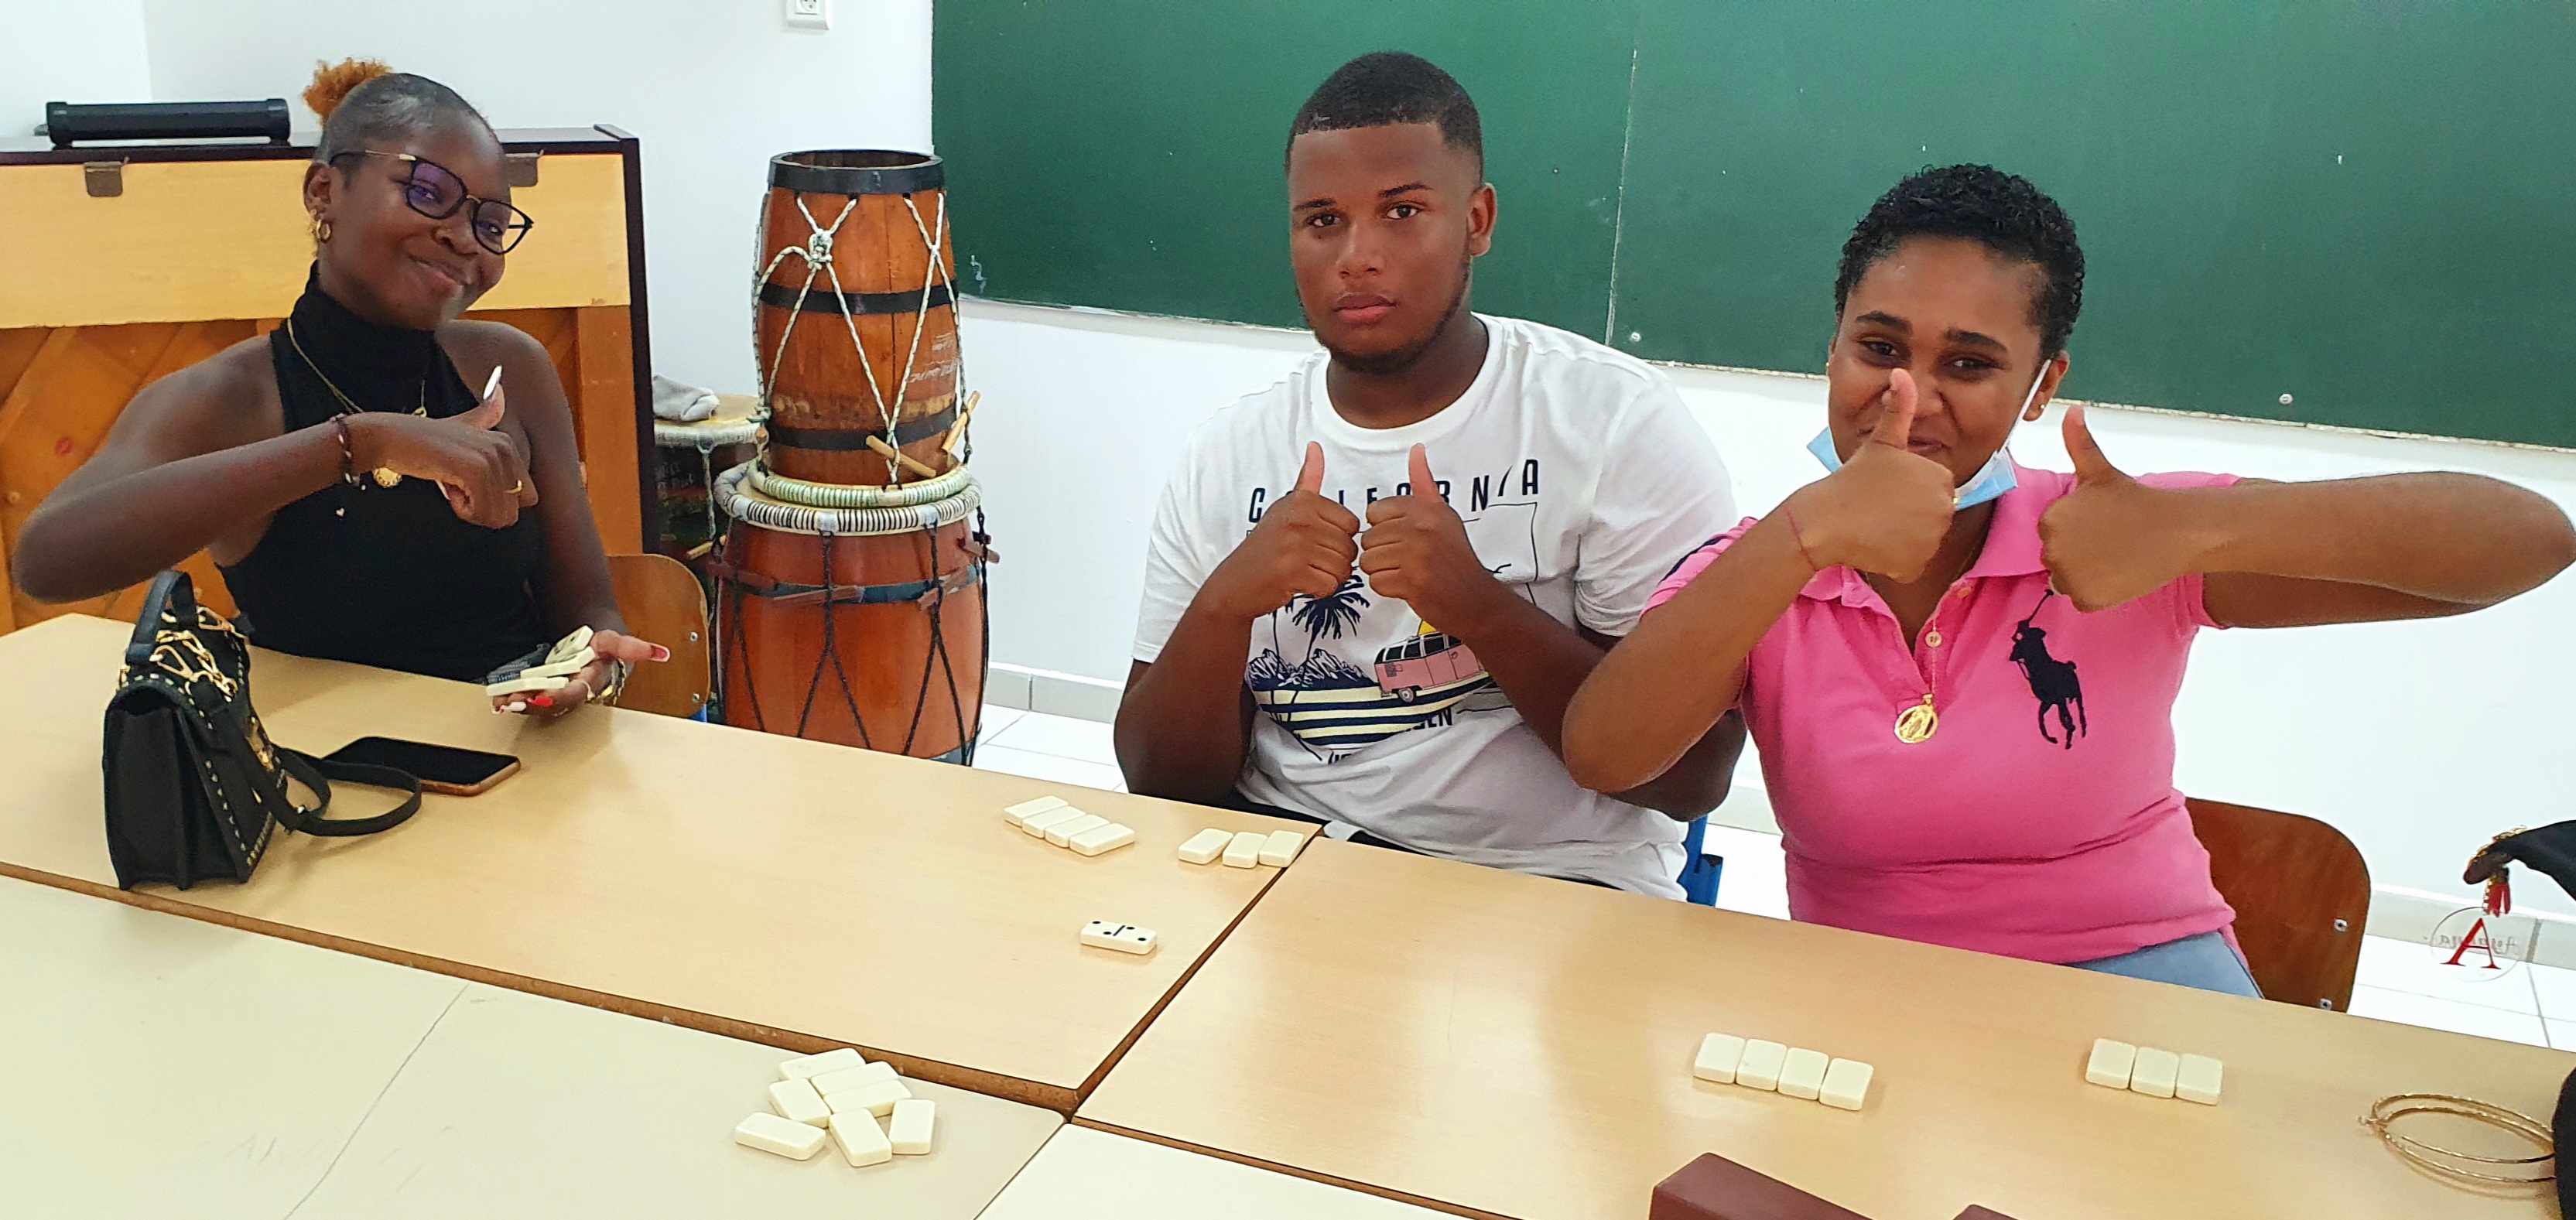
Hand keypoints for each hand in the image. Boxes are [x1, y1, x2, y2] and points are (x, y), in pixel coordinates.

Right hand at [349, 383, 540, 528]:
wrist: (390, 437)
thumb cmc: (424, 440)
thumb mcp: (462, 424)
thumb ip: (484, 413)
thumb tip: (500, 391)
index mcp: (508, 443)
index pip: (525, 499)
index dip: (493, 502)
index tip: (469, 484)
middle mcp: (505, 448)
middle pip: (512, 512)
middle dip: (484, 510)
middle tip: (459, 486)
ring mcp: (492, 458)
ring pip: (498, 517)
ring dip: (471, 510)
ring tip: (451, 483)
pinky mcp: (476, 470)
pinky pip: (481, 512)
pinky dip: (461, 509)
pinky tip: (447, 486)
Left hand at [494, 629, 669, 718]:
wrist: (590, 642)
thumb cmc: (601, 644)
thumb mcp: (615, 641)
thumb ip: (634, 647)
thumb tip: (661, 654)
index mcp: (591, 684)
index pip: (575, 695)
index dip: (558, 697)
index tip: (541, 696)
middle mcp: (573, 692)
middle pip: (551, 704)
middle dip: (532, 704)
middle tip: (512, 701)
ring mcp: (555, 692)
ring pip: (536, 704)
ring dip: (519, 704)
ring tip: (502, 700)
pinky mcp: (542, 689)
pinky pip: (526, 698)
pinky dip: (512, 699)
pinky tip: (499, 698)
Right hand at [1203, 442, 1361, 619]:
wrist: (1235, 583)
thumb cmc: (1266, 547)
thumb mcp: (1286, 508)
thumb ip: (1308, 480)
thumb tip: (1316, 446)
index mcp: (1302, 501)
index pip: (1352, 524)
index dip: (1338, 539)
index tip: (1314, 542)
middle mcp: (1298, 518)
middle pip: (1349, 548)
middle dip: (1334, 561)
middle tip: (1307, 561)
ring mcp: (1295, 545)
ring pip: (1343, 569)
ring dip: (1328, 577)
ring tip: (1303, 572)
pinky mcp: (1292, 572)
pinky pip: (1330, 586)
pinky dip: (1319, 591)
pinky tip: (1299, 584)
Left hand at [1359, 445, 1503, 634]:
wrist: (1476, 598)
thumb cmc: (1455, 558)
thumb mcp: (1443, 515)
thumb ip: (1424, 484)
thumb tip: (1417, 449)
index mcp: (1426, 508)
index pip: (1374, 512)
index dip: (1384, 529)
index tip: (1405, 539)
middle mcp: (1421, 527)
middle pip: (1368, 538)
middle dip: (1382, 554)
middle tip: (1408, 561)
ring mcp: (1416, 555)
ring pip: (1368, 561)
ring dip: (1382, 572)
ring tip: (1406, 573)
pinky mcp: (1411, 582)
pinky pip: (1375, 582)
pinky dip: (1387, 589)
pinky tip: (1408, 586)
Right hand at [1788, 369, 1956, 579]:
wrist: (1825, 520)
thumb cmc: (1852, 479)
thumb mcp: (1881, 441)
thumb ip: (1900, 408)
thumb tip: (1902, 372)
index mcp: (1941, 477)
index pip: (1934, 489)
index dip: (1909, 491)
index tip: (1886, 489)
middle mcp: (1944, 508)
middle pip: (1932, 516)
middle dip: (1909, 515)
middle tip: (1879, 508)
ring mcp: (1931, 538)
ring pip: (1922, 540)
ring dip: (1904, 538)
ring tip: (1876, 526)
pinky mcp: (1916, 564)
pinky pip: (1912, 564)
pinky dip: (1897, 561)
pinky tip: (1876, 545)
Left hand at [2038, 405, 2207, 611]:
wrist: (2175, 530)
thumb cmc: (2137, 500)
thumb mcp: (2101, 471)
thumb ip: (2079, 443)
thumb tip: (2072, 410)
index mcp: (2050, 518)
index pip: (2051, 532)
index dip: (2076, 529)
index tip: (2100, 523)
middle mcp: (2052, 548)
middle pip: (2056, 557)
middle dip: (2078, 551)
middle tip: (2110, 540)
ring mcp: (2068, 576)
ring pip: (2065, 580)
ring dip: (2085, 573)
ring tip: (2115, 556)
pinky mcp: (2086, 599)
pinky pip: (2082, 599)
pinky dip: (2098, 592)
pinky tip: (2118, 574)